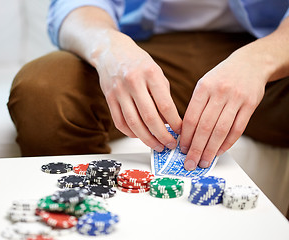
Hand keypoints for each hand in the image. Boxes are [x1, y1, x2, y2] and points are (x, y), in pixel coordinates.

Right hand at [94, 32, 181, 151]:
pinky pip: (119, 121)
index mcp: (150, 73)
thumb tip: (170, 121)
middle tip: (169, 144)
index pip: (165, 105)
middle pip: (149, 117)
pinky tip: (139, 136)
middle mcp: (133, 82)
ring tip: (156, 145)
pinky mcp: (109, 98)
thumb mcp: (156, 71)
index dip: (175, 122)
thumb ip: (163, 95)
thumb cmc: (137, 62)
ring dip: (146, 138)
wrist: (111, 51)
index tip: (180, 132)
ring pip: (133, 123)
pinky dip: (130, 133)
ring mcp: (119, 91)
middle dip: (162, 135)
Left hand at [179, 50, 266, 169]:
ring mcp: (236, 99)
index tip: (181, 149)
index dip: (186, 137)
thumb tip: (186, 133)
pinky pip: (237, 129)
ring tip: (204, 161)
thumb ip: (196, 106)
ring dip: (211, 150)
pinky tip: (219, 151)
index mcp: (203, 88)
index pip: (191, 117)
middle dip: (196, 148)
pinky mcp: (250, 105)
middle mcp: (219, 93)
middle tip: (190, 162)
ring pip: (221, 130)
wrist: (250, 63)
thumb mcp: (204, 84)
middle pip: (205, 127)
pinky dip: (227, 143)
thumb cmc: (222, 77)